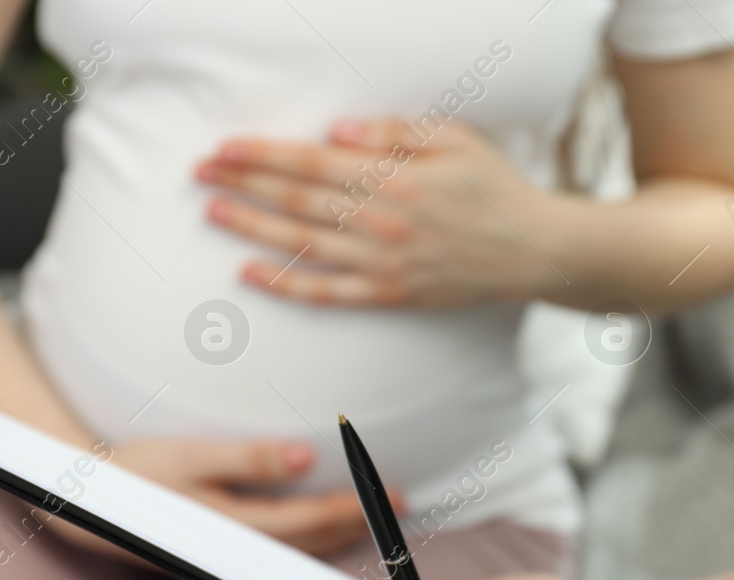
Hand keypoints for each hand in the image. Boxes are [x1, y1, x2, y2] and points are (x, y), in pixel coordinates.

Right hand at [49, 437, 390, 559]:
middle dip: (361, 525)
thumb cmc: (132, 471)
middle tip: (404, 502)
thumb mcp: (187, 455)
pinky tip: (332, 527)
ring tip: (379, 514)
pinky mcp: (221, 555)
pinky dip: (314, 538)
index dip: (354, 513)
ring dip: (342, 534)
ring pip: (300, 553)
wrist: (79, 505)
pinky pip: (281, 551)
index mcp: (228, 531)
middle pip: (314, 545)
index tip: (394, 497)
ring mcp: (227, 559)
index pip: (309, 527)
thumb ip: (246, 457)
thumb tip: (305, 456)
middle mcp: (233, 554)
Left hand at [194, 118, 565, 306]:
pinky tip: (250, 273)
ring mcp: (384, 263)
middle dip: (244, 186)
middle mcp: (383, 223)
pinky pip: (327, 293)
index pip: (312, 164)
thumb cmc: (493, 187)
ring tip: (213, 214)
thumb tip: (336, 131)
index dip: (263, 155)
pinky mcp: (390, 294)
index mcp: (396, 179)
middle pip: (297, 201)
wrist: (533, 250)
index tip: (225, 148)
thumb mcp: (454, 140)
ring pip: (303, 245)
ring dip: (252, 229)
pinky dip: (286, 285)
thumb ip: (394, 133)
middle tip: (201, 174)